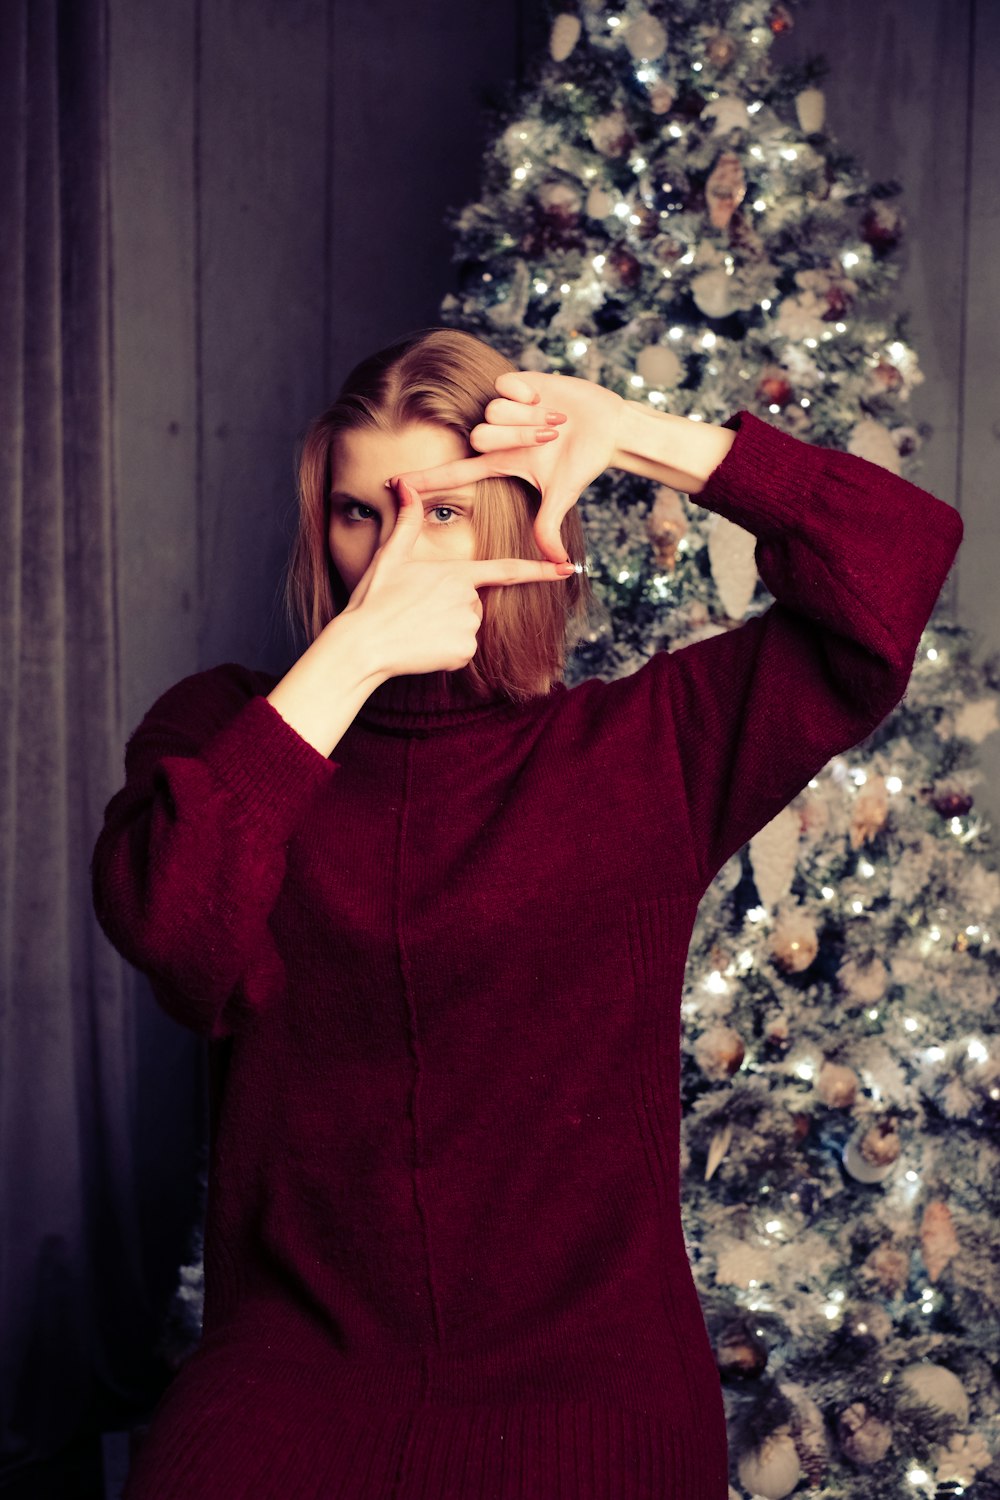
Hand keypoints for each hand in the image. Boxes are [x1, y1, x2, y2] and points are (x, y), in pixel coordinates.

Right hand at [342, 476, 576, 677]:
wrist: (363, 644)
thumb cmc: (374, 599)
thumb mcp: (390, 556)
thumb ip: (406, 521)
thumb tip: (403, 484)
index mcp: (456, 573)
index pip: (507, 569)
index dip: (539, 569)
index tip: (567, 568)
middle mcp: (468, 599)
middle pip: (473, 602)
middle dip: (451, 606)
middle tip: (416, 610)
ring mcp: (468, 627)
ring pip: (468, 627)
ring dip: (447, 628)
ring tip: (416, 627)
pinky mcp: (462, 653)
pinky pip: (461, 650)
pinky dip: (445, 651)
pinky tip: (422, 648)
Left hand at [389, 371, 626, 563]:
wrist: (606, 427)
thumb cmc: (582, 463)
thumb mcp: (562, 496)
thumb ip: (549, 527)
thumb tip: (560, 565)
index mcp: (498, 462)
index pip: (453, 472)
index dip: (424, 479)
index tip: (391, 484)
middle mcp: (495, 435)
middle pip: (480, 436)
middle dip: (517, 437)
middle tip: (548, 439)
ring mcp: (504, 409)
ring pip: (494, 409)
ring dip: (529, 416)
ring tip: (554, 420)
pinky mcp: (514, 383)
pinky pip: (505, 385)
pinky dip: (528, 393)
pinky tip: (544, 397)